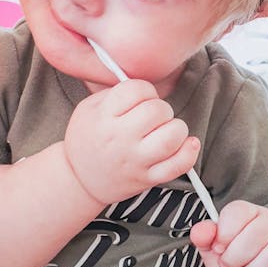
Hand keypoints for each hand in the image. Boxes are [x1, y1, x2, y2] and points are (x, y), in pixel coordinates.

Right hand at [64, 79, 199, 204]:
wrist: (78, 180)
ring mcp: (135, 161)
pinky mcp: (147, 178)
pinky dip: (189, 152)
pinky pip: (178, 166)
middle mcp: (120, 139)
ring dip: (176, 128)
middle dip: (161, 108)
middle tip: (153, 116)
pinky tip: (188, 143)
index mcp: (103, 117)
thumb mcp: (88, 108)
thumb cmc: (87, 138)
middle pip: (157, 111)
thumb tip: (147, 86)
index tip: (141, 98)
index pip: (136, 90)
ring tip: (167, 129)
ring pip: (172, 136)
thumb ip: (114, 93)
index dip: (145, 90)